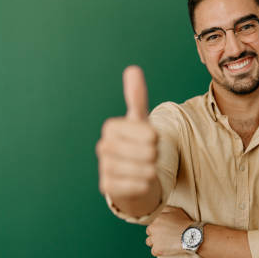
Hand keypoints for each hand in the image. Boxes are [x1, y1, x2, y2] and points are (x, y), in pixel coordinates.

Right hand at [96, 66, 157, 199]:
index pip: (148, 133)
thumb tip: (132, 69)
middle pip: (147, 152)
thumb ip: (137, 97)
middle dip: (154, 155)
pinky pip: (138, 186)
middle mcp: (104, 147)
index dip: (155, 138)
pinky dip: (146, 185)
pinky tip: (142, 182)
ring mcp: (104, 168)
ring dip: (151, 170)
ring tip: (147, 169)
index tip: (151, 140)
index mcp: (111, 127)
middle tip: (148, 157)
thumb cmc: (139, 146)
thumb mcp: (141, 121)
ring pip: (144, 169)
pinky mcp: (108, 188)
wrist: (134, 177)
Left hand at [145, 206, 192, 256]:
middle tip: (164, 237)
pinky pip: (154, 251)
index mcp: (157, 218)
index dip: (158, 227)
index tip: (164, 230)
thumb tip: (161, 211)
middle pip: (149, 233)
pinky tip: (166, 249)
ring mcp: (154, 239)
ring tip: (165, 244)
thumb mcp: (177, 210)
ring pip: (149, 242)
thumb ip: (166, 209)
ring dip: (155, 243)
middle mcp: (153, 228)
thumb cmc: (185, 223)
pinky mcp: (157, 249)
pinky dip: (159, 251)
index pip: (152, 224)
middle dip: (155, 234)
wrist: (191, 236)